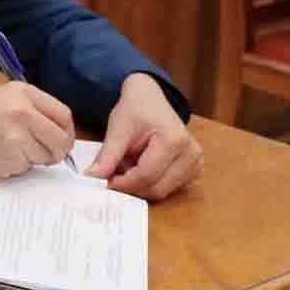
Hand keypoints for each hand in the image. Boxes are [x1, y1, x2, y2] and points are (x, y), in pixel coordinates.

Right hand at [0, 82, 75, 179]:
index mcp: (22, 92)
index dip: (66, 131)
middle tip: (43, 154)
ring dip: (33, 159)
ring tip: (7, 149)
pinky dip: (16, 166)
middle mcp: (22, 110)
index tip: (60, 140)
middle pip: (61, 139)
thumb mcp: (0, 99)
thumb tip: (61, 132)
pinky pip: (27, 167)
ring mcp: (17, 134)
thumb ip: (31, 110)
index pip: (63, 114)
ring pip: (46, 156)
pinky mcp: (11, 156)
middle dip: (56, 151)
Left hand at [86, 74, 201, 199]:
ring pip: (162, 191)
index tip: (104, 183)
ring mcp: (196, 163)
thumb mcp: (117, 129)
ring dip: (141, 186)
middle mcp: (191, 153)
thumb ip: (107, 156)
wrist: (149, 98)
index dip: (123, 183)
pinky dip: (151, 184)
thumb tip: (94, 177)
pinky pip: (169, 188)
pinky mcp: (194, 170)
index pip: (146, 175)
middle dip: (131, 187)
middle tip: (113, 175)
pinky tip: (140, 167)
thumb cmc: (135, 109)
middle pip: (157, 188)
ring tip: (128, 165)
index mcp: (174, 140)